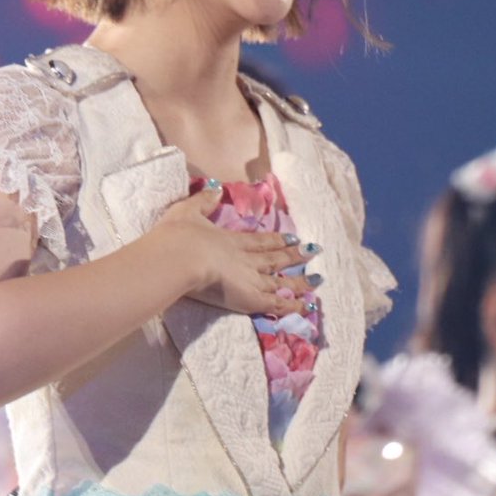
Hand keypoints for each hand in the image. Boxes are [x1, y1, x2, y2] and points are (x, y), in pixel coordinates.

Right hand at [156, 185, 320, 316]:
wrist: (178, 258)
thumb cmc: (176, 237)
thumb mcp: (187, 211)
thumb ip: (203, 202)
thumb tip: (214, 188)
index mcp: (230, 240)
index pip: (259, 241)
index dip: (277, 240)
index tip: (293, 238)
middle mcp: (245, 259)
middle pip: (274, 258)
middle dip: (294, 256)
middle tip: (313, 252)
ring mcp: (250, 279)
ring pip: (280, 282)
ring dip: (300, 281)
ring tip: (318, 280)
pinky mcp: (250, 298)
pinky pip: (277, 304)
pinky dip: (292, 306)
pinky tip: (306, 307)